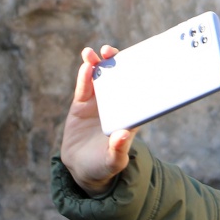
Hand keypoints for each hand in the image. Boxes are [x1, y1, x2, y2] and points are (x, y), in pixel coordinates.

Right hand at [59, 46, 137, 195]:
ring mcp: (98, 103)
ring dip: (97, 63)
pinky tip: (85, 66)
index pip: (138, 91)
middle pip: (118, 77)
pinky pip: (84, 87)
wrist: (81, 168)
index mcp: (129, 116)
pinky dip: (84, 76)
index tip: (138, 60)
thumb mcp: (112, 162)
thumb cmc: (103, 167)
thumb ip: (118, 151)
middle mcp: (116, 104)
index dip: (138, 73)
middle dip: (115, 61)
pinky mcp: (81, 105)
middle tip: (109, 51)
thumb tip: (122, 135)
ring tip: (92, 53)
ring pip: (99, 78)